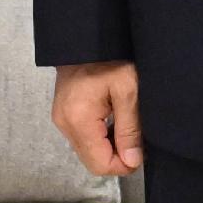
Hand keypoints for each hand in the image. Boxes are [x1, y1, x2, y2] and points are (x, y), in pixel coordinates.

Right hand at [52, 60, 142, 176]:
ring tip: (126, 127)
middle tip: (136, 139)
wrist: (87, 38)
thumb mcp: (128, 91)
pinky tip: (113, 121)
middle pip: (92, 161)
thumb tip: (133, 161)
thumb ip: (130, 129)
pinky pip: (83, 139)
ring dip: (109, 147)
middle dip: (117, 157)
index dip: (124, 164)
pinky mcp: (63, 115)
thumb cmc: (110, 59)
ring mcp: (61, 120)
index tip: (141, 151)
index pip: (100, 164)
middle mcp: (64, 124)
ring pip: (87, 152)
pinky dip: (100, 138)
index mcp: (79, 120)